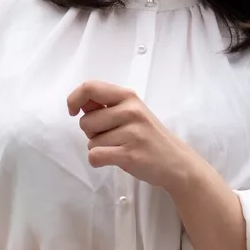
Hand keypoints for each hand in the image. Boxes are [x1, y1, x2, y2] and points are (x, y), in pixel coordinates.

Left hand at [68, 80, 198, 192]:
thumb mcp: (131, 113)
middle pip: (85, 121)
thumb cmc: (149, 137)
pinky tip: (114, 160)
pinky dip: (99, 162)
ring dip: (99, 149)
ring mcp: (131, 133)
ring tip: (120, 148)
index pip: (90, 87)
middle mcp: (130, 111)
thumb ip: (106, 107)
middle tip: (113, 138)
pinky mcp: (130, 154)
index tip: (72, 111)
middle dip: (92, 133)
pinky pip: (96, 156)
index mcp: (128, 97)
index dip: (74, 99)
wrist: (176, 162)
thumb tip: (80, 103)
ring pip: (91, 142)